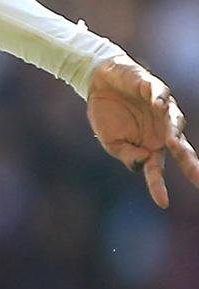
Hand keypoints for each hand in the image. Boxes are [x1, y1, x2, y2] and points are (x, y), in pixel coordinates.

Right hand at [87, 56, 198, 209]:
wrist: (99, 84)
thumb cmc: (107, 115)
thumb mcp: (111, 142)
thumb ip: (127, 154)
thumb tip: (145, 161)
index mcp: (149, 147)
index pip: (156, 171)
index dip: (158, 187)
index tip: (163, 203)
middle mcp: (161, 131)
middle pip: (180, 150)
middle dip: (191, 164)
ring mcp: (160, 111)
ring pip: (175, 122)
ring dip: (174, 132)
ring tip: (172, 142)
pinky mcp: (154, 89)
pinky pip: (161, 96)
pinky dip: (160, 101)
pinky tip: (156, 105)